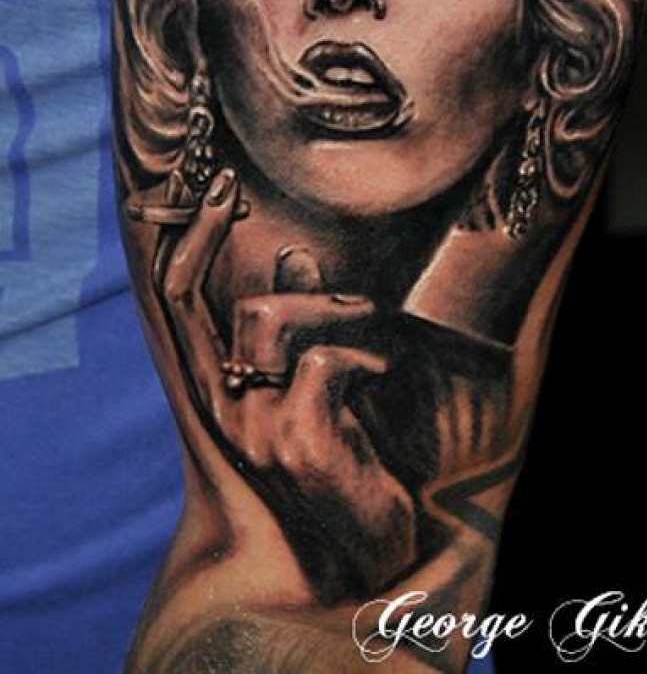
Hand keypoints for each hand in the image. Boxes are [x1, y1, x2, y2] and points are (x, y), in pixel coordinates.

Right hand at [153, 167, 416, 597]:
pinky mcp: (295, 441)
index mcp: (216, 388)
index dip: (182, 240)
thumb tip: (292, 255)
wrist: (371, 545)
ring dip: (332, 306)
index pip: (172, 302)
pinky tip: (387, 375)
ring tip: (374, 326)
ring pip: (265, 316)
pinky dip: (368, 354)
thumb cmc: (349, 452)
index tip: (212, 188)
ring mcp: (250, 426)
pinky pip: (325, 359)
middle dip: (202, 235)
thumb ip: (299, 324)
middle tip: (238, 199)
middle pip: (185, 298)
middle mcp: (217, 406)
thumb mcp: (317, 383)